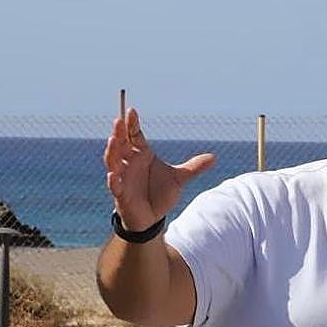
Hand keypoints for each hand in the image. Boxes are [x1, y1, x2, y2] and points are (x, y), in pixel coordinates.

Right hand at [103, 108, 215, 229]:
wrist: (152, 216)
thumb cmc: (160, 193)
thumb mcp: (179, 178)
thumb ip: (194, 167)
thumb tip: (214, 157)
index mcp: (142, 155)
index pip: (134, 135)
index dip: (132, 124)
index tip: (131, 110)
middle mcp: (129, 163)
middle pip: (121, 144)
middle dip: (119, 133)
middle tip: (119, 120)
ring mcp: (122, 178)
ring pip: (113, 161)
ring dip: (112, 151)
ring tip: (113, 139)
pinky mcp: (120, 194)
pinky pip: (114, 186)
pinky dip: (113, 180)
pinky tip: (113, 174)